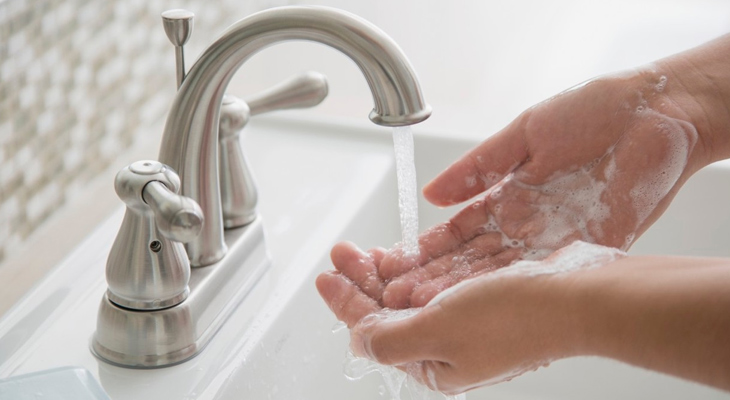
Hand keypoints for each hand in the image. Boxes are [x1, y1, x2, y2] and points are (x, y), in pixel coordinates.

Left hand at [316, 241, 624, 393]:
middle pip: (388, 313)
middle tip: (342, 250)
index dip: (344, 302)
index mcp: (433, 364)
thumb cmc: (516, 316)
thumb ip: (388, 338)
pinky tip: (403, 254)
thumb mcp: (437, 330)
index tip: (325, 276)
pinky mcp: (482, 301)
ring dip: (383, 272)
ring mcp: (465, 325)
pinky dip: (414, 269)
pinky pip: (435, 284)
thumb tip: (357, 339)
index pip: (373, 332)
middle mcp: (447, 348)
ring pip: (409, 296)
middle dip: (360, 281)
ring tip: (363, 250)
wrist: (581, 296)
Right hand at [375, 68, 706, 307]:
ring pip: (499, 274)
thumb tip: (430, 193)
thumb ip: (478, 167)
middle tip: (395, 298)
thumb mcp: (523, 135)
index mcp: (508, 196)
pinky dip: (508, 290)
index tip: (397, 264)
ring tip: (423, 308)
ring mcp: (553, 241)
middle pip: (472, 259)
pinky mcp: (586, 249)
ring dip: (462, 292)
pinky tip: (479, 304)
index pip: (458, 231)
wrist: (655, 112)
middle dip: (434, 279)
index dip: (428, 249)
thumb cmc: (593, 112)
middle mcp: (526, 225)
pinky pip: (540, 275)